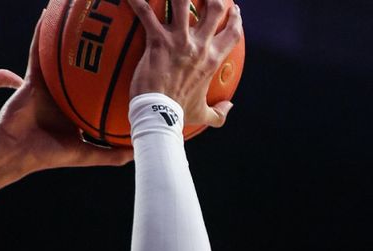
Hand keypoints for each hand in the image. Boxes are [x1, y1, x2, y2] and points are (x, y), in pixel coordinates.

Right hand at [0, 14, 132, 170]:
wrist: (16, 152)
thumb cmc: (48, 155)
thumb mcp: (86, 154)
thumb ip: (111, 154)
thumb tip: (139, 151)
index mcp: (76, 109)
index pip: (100, 90)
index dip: (115, 76)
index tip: (135, 61)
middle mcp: (63, 94)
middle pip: (84, 67)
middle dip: (98, 49)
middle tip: (115, 29)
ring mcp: (48, 84)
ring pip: (61, 54)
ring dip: (70, 34)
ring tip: (85, 14)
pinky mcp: (32, 78)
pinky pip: (37, 51)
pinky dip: (40, 33)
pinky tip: (48, 13)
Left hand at [126, 0, 242, 126]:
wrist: (159, 116)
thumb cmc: (178, 115)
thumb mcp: (202, 115)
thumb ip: (219, 113)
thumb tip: (229, 107)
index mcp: (212, 59)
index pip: (232, 32)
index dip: (235, 18)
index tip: (234, 9)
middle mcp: (199, 45)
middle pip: (214, 8)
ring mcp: (178, 41)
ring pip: (183, 2)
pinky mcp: (157, 41)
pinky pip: (146, 14)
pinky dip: (137, 2)